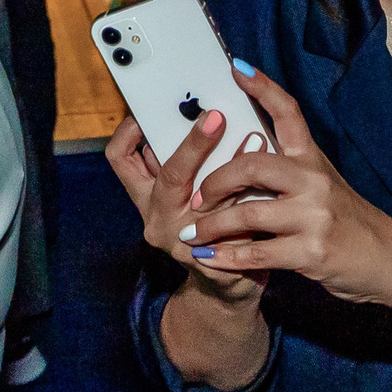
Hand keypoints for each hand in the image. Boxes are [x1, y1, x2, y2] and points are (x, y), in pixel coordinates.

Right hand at [106, 108, 262, 306]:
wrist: (225, 285)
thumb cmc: (205, 224)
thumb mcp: (183, 192)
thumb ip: (185, 160)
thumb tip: (202, 110)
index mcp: (145, 196)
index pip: (121, 158)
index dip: (130, 131)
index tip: (157, 105)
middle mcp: (158, 219)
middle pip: (169, 175)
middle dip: (194, 143)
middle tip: (216, 116)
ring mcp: (186, 244)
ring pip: (210, 199)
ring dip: (234, 166)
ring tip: (257, 137)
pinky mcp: (217, 259)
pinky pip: (237, 221)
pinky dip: (254, 195)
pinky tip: (270, 178)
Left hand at [181, 65, 391, 304]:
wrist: (388, 259)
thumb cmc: (347, 220)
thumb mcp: (323, 185)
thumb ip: (289, 172)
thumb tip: (243, 156)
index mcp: (313, 159)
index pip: (288, 113)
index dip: (262, 87)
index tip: (237, 67)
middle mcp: (314, 181)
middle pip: (252, 165)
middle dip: (216, 181)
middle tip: (196, 196)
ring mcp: (314, 216)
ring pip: (248, 213)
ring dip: (213, 227)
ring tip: (192, 234)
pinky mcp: (312, 251)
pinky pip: (257, 254)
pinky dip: (227, 258)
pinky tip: (209, 258)